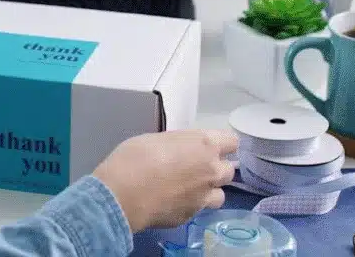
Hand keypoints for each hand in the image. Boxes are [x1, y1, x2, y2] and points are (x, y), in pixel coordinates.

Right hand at [92, 129, 237, 232]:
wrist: (123, 194)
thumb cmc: (135, 157)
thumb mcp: (157, 139)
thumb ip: (179, 144)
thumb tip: (182, 152)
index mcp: (204, 145)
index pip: (232, 142)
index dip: (221, 144)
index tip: (207, 147)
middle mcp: (211, 171)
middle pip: (229, 170)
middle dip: (215, 168)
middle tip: (195, 167)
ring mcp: (203, 196)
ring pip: (220, 194)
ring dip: (209, 190)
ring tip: (190, 189)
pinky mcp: (192, 215)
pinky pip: (199, 209)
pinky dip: (191, 205)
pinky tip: (173, 202)